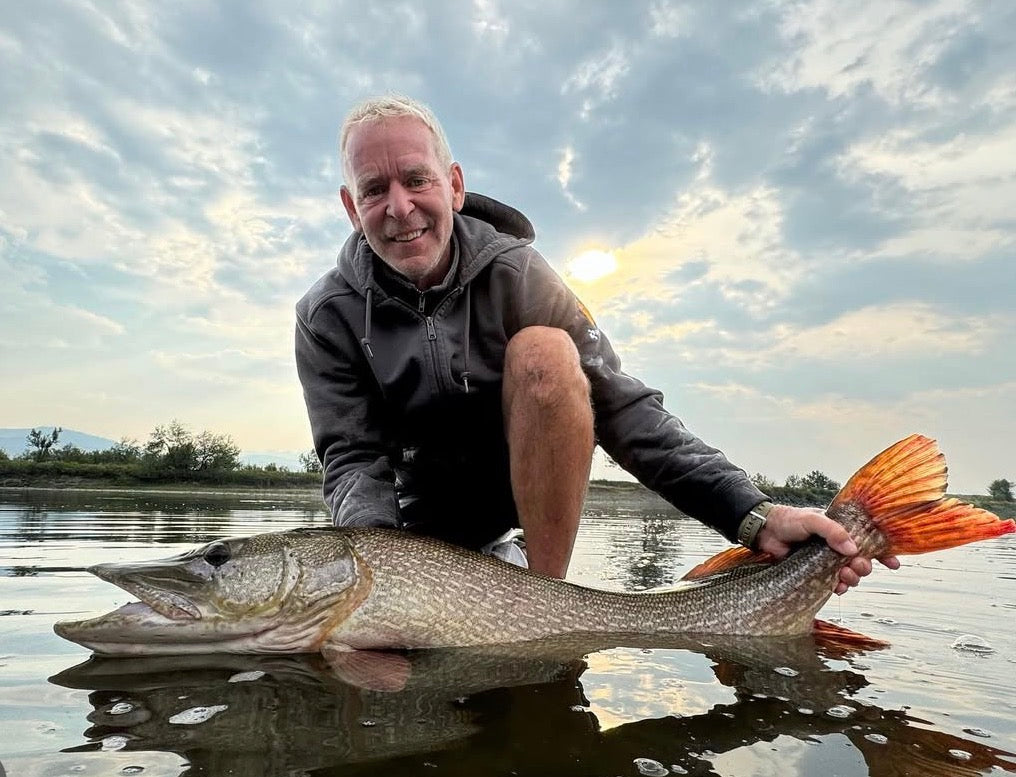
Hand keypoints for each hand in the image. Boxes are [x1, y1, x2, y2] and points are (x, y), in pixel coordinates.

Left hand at [755, 504, 900, 594]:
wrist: (765, 532)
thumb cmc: (788, 520)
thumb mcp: (812, 520)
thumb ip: (832, 531)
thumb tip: (853, 549)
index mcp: (840, 530)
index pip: (868, 540)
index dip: (883, 552)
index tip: (894, 564)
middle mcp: (836, 546)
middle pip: (862, 561)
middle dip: (864, 567)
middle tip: (856, 566)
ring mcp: (826, 561)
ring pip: (850, 574)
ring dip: (852, 578)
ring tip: (844, 575)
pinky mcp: (815, 574)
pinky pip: (834, 585)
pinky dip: (839, 587)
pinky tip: (837, 587)